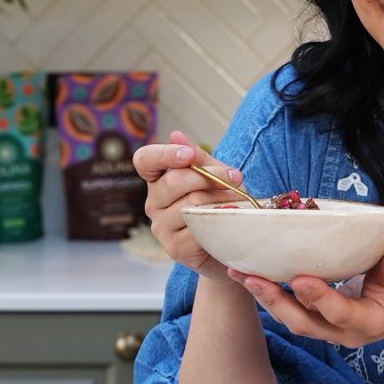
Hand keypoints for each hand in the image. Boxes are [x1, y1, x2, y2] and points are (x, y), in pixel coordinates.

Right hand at [132, 130, 246, 280]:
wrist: (230, 245)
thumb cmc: (220, 204)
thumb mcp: (214, 176)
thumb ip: (199, 158)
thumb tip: (176, 135)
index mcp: (158, 180)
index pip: (145, 161)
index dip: (164, 155)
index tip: (188, 155)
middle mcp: (154, 203)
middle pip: (173, 182)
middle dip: (208, 177)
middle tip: (234, 177)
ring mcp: (161, 227)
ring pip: (189, 205)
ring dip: (219, 200)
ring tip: (237, 201)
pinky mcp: (175, 248)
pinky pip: (196, 230)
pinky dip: (217, 222)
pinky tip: (228, 220)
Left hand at [228, 245, 383, 349]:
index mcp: (367, 323)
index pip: (340, 314)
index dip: (319, 298)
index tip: (299, 279)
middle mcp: (341, 333)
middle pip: (303, 322)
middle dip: (275, 301)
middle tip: (252, 278)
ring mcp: (325, 329)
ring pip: (290, 319)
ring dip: (263, 298)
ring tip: (239, 274)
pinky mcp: (314, 320)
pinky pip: (287, 311)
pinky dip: (267, 295)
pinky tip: (247, 275)